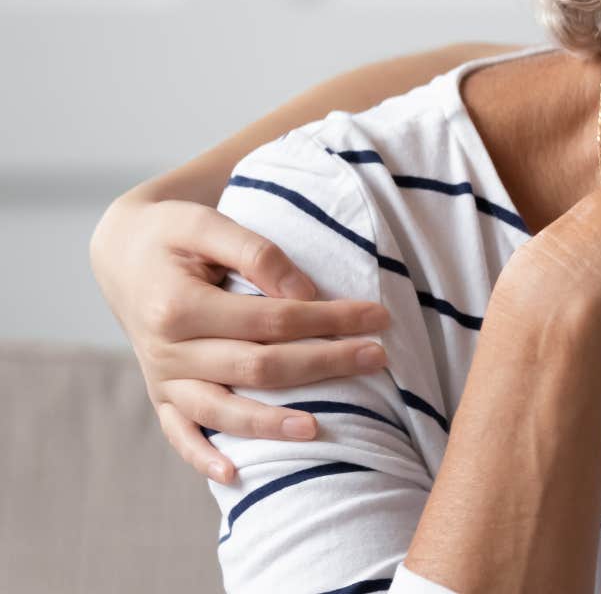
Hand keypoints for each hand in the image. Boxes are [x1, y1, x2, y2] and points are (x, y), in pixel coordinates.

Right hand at [90, 192, 389, 482]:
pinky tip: (234, 475)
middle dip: (323, 364)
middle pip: (257, 367)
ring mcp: (162, 379)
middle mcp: (167, 350)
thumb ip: (257, 254)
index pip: (270, 319)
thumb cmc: (174, 235)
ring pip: (221, 410)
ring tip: (318, 429)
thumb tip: (305, 293)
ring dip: (271, 423)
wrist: (123, 254)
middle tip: (377, 357)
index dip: (328, 319)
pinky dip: (202, 458)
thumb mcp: (207, 224)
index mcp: (178, 305)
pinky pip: (179, 434)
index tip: (376, 317)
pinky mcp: (160, 395)